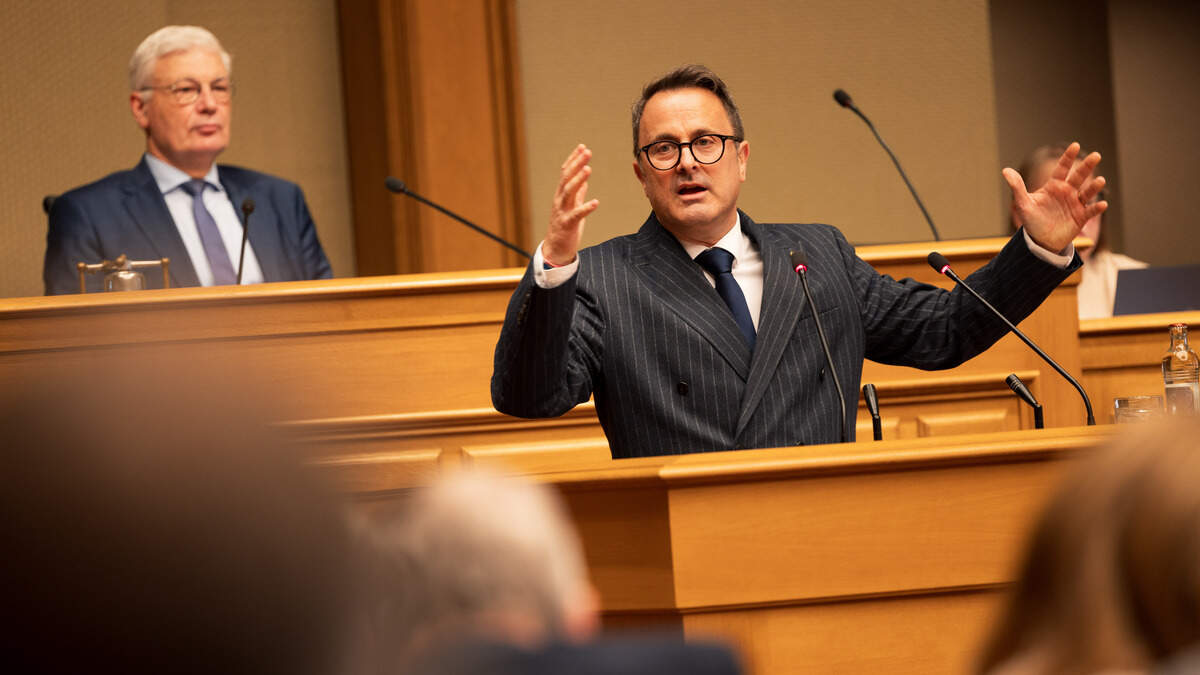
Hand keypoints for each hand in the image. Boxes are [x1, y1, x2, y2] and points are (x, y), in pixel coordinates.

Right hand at [544, 144, 599, 265]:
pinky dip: (586, 207)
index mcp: (561, 195)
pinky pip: (576, 215)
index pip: (566, 173)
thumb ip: (578, 194)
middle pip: (566, 178)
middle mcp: (559, 200)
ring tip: (588, 169)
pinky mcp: (567, 224)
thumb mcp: (572, 207)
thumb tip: (585, 181)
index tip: (582, 147)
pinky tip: (596, 202)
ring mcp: (562, 212)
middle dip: (576, 164)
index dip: (573, 159)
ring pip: (568, 192)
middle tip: (587, 152)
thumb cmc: (565, 228)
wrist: (556, 249)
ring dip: (578, 179)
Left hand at [1003, 142, 1106, 252]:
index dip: (1068, 157)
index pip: (1062, 168)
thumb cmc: (1032, 220)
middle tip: (1097, 155)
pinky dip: (1097, 208)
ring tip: (1100, 180)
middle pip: (1078, 177)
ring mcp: (1075, 204)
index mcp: (1054, 186)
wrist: (1040, 240)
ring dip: (1094, 187)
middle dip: (1087, 166)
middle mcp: (1067, 192)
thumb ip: (1017, 187)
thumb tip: (1005, 170)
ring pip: (1087, 193)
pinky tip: (1102, 204)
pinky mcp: (1081, 217)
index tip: (1075, 145)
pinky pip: (1090, 211)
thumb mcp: (1023, 204)